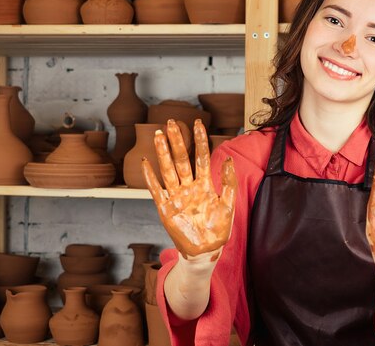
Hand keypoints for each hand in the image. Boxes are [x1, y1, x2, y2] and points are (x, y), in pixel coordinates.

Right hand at [142, 119, 236, 260]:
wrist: (206, 251)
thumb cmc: (218, 229)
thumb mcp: (228, 205)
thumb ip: (228, 182)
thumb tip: (228, 158)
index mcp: (205, 184)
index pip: (201, 157)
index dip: (200, 139)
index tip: (197, 122)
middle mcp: (189, 187)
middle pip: (182, 159)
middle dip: (177, 141)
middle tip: (171, 122)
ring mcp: (177, 197)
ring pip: (168, 170)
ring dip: (163, 153)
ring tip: (158, 135)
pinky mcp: (166, 209)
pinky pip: (156, 190)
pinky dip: (150, 177)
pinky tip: (145, 163)